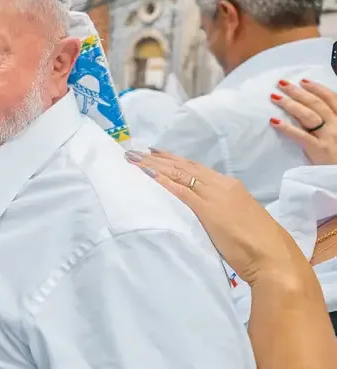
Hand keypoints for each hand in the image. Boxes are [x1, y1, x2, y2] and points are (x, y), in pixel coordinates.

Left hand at [125, 149, 308, 285]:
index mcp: (229, 185)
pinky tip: (148, 174)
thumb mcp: (236, 219)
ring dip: (154, 165)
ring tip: (135, 159)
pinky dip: (163, 181)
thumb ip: (219, 209)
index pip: (194, 168)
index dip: (173, 160)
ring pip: (179, 174)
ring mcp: (215, 196)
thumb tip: (203, 210)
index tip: (155, 153)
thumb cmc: (259, 245)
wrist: (274, 257)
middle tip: (136, 152)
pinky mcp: (208, 210)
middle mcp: (221, 185)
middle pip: (183, 166)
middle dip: (158, 158)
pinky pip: (181, 191)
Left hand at [270, 79, 336, 164]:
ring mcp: (329, 137)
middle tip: (282, 84)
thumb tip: (311, 108)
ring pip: (308, 116)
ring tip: (275, 97)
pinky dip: (287, 127)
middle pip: (317, 104)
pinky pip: (301, 136)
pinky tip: (274, 121)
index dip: (317, 88)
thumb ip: (330, 121)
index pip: (332, 99)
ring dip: (290, 104)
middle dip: (298, 92)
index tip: (303, 81)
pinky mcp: (319, 150)